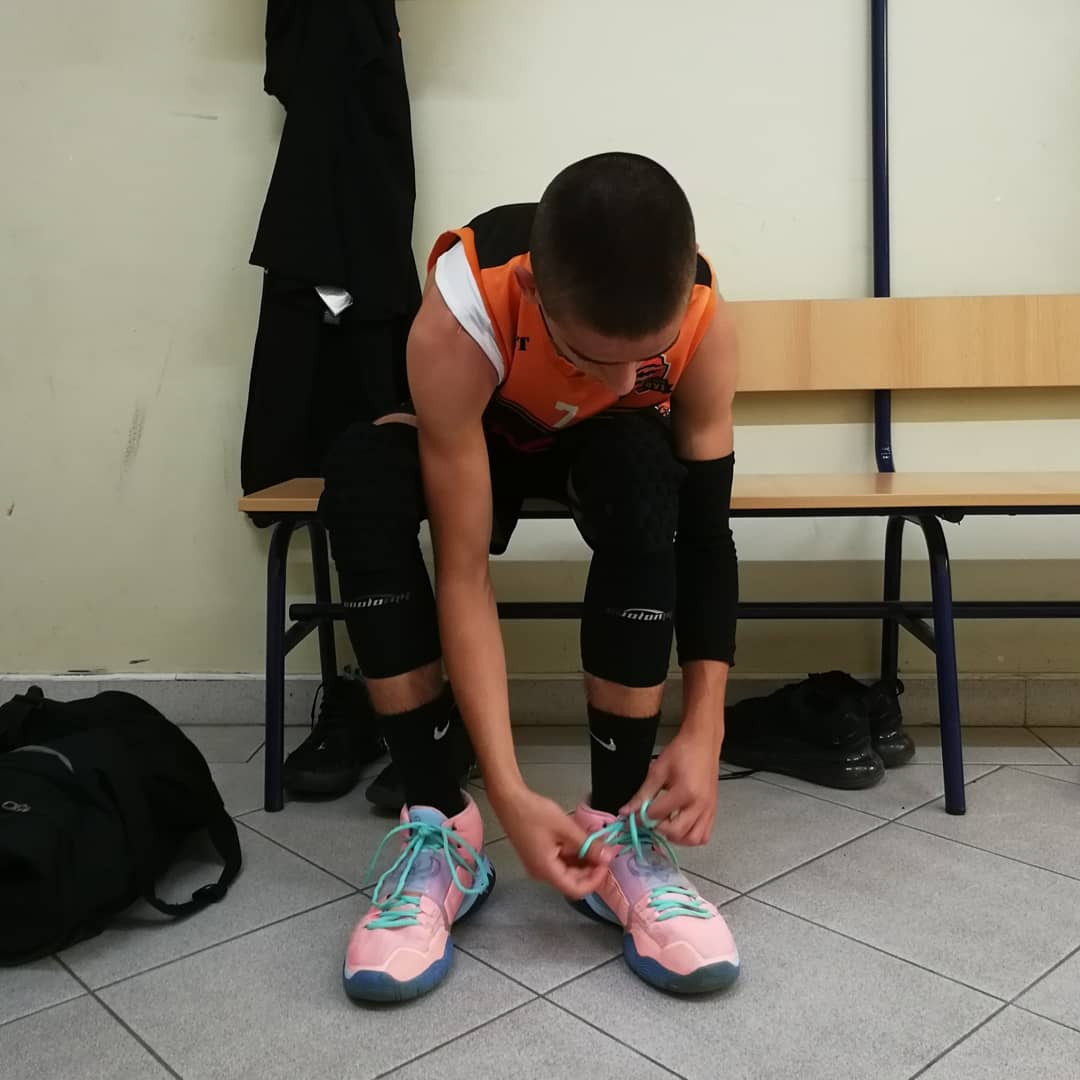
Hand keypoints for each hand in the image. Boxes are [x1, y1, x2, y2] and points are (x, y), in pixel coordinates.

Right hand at [490, 784, 612, 898]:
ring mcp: (539, 865)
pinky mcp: (538, 856)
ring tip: (594, 843)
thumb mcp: (565, 828)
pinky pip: (560, 862)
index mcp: (547, 871)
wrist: (509, 800)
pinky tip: (580, 840)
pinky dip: (573, 854)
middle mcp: (542, 873)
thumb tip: (608, 857)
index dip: (595, 880)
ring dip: (583, 861)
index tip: (606, 862)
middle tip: (604, 851)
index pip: (576, 889)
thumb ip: (588, 845)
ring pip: (567, 871)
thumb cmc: (534, 813)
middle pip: (572, 881)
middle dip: (591, 869)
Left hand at [621, 727, 719, 846]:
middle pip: (675, 832)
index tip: (633, 817)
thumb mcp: (657, 770)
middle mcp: (699, 805)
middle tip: (649, 821)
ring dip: (676, 838)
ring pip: (692, 839)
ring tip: (665, 826)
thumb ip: (642, 793)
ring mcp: (708, 810)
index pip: (657, 814)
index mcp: (684, 792)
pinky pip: (704, 835)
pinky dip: (690, 837)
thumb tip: (626, 811)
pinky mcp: (713, 811)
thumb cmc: (681, 752)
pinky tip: (680, 827)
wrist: (703, 743)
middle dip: (658, 829)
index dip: (641, 818)